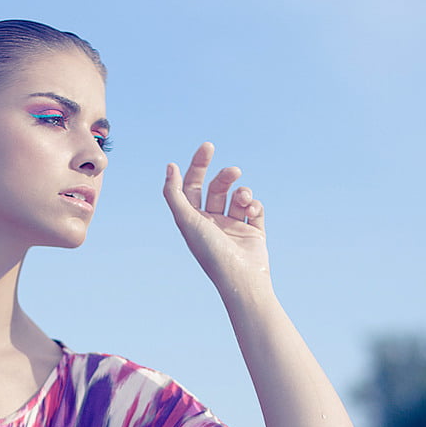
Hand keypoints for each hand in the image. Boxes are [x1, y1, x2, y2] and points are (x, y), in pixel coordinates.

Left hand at [162, 142, 268, 287]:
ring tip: (244, 199)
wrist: (241, 278)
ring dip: (242, 192)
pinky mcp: (254, 232)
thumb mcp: (187, 221)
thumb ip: (174, 194)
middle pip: (217, 188)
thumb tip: (170, 166)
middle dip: (225, 176)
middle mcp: (212, 223)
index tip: (207, 148)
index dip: (197, 166)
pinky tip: (252, 213)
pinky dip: (254, 205)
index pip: (192, 186)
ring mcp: (233, 227)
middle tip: (234, 171)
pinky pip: (255, 208)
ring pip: (238, 196)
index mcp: (193, 220)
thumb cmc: (210, 252)